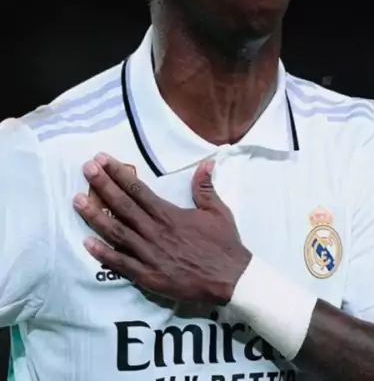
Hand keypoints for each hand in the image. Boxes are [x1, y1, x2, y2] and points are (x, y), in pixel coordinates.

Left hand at [73, 153, 251, 305]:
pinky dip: (102, 253)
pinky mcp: (147, 276)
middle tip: (86, 170)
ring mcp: (149, 254)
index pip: (138, 189)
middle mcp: (155, 231)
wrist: (230, 279)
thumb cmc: (223, 244)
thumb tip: (206, 162)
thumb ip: (205, 187)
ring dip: (95, 216)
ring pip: (116, 232)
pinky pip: (120, 264)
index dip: (119, 173)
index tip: (103, 160)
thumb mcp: (217, 211)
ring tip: (77, 201)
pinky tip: (86, 243)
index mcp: (169, 214)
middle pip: (123, 205)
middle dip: (102, 186)